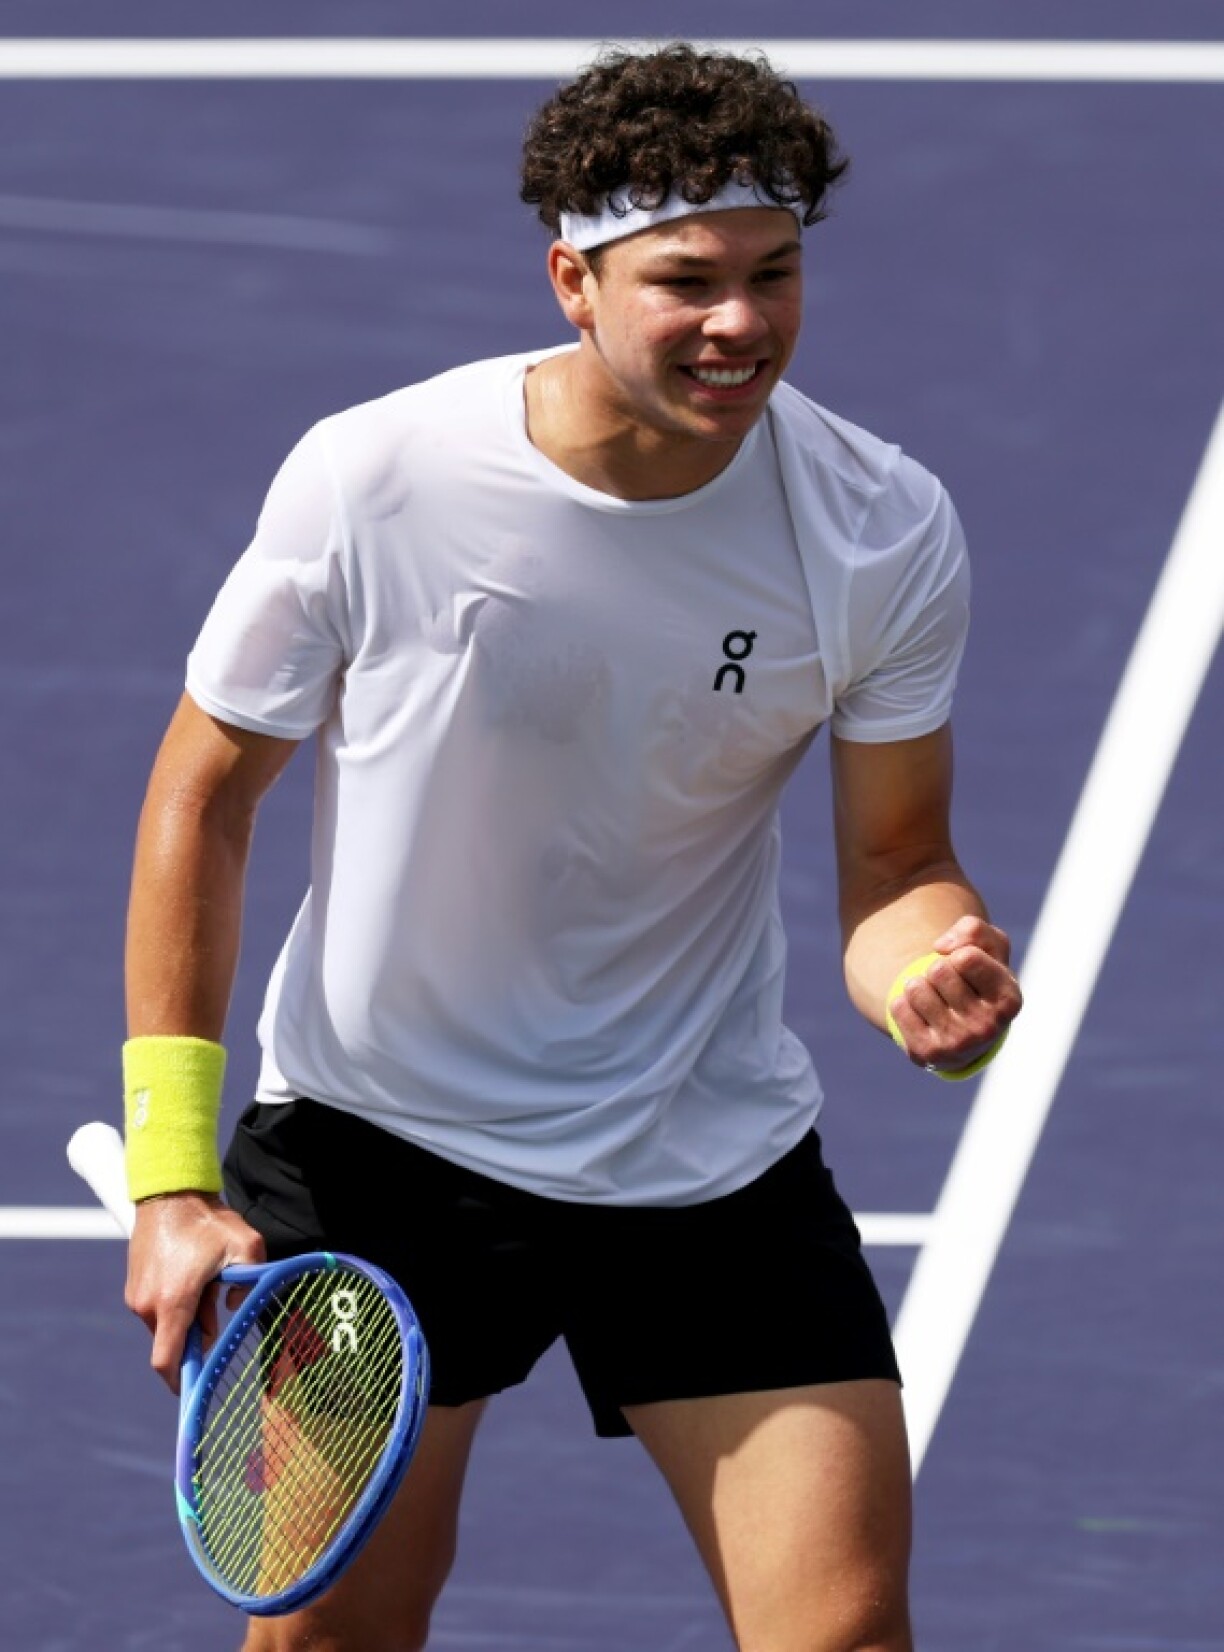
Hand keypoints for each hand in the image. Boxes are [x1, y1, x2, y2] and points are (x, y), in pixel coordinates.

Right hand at [125, 1192, 265, 1390]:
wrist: (170, 1191)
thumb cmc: (209, 1220)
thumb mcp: (246, 1247)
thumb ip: (252, 1283)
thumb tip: (241, 1308)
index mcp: (173, 1302)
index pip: (167, 1361)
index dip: (181, 1381)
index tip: (195, 1391)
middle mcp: (148, 1304)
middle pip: (174, 1342)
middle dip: (199, 1334)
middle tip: (218, 1303)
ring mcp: (137, 1295)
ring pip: (167, 1324)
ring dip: (189, 1316)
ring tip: (206, 1280)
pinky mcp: (134, 1286)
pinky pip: (158, 1308)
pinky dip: (177, 1303)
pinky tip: (192, 1274)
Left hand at [888, 915, 1022, 1073]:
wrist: (964, 1031)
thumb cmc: (978, 978)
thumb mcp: (989, 948)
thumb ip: (974, 930)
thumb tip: (941, 946)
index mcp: (1009, 1000)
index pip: (966, 957)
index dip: (959, 954)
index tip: (965, 967)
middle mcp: (987, 1027)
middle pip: (938, 970)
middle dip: (938, 969)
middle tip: (948, 986)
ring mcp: (957, 1045)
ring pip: (915, 987)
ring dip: (919, 985)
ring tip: (934, 998)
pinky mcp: (926, 1054)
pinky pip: (898, 1007)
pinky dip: (904, 1002)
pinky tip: (920, 1014)